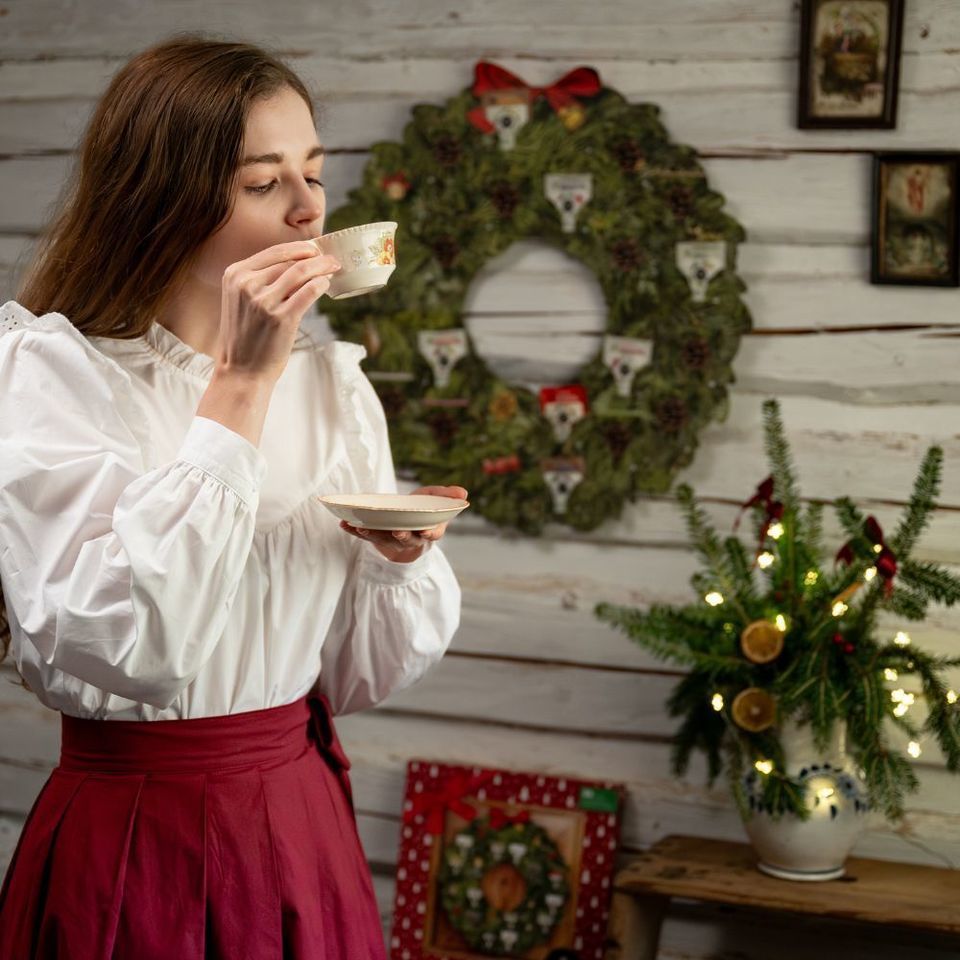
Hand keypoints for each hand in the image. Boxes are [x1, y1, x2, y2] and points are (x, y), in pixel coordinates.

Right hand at [217, 239, 341, 384]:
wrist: (241, 372)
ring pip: (301, 272)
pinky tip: (326, 284)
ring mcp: (263, 302)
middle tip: (331, 260)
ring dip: (322, 268)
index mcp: (235, 275)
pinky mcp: (281, 318)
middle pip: (290, 262)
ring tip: (333, 268)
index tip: (314, 249)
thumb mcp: (242, 301)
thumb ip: (260, 281)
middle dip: (315, 258)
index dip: (298, 249)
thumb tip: (297, 265)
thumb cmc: (246, 337)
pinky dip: (321, 284)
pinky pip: (308, 292)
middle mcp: (247, 285)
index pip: (273, 252)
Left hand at [338, 485, 468, 562]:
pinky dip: (354, 531)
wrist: (408, 524)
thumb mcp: (436, 499)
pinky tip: (344, 523)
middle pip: (407, 538)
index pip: (432, 534)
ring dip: (373, 534)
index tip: (427, 531)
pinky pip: (365, 535)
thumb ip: (447, 495)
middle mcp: (411, 537)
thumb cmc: (423, 510)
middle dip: (402, 535)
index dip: (430, 533)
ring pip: (384, 538)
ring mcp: (393, 539)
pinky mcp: (377, 538)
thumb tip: (463, 493)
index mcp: (429, 529)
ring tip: (362, 527)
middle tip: (397, 531)